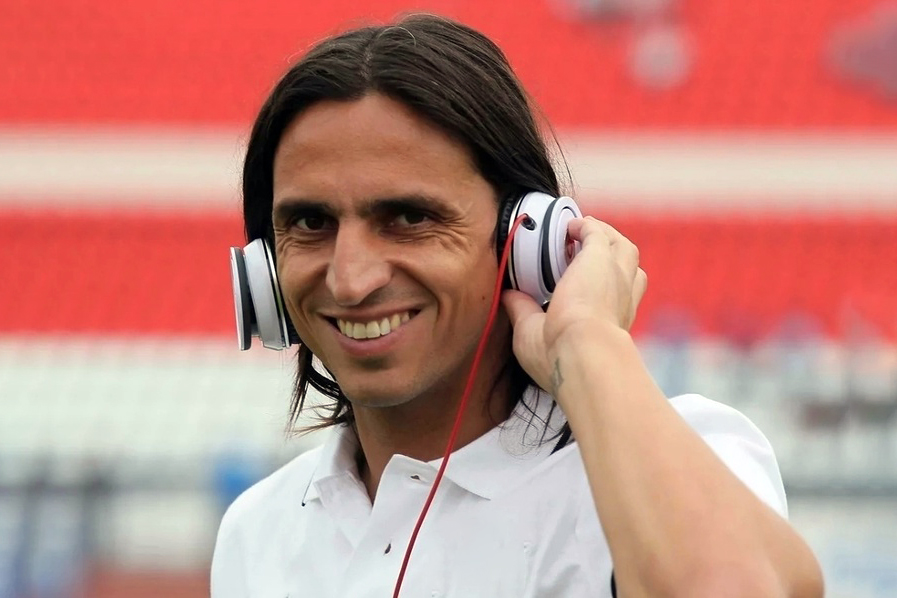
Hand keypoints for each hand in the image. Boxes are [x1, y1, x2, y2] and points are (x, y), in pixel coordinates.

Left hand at [501, 217, 646, 392]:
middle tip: (588, 247)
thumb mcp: (533, 332)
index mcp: (611, 321)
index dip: (607, 282)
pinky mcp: (602, 257)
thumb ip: (523, 310)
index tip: (587, 276)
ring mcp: (616, 277)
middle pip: (629, 266)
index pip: (620, 295)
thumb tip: (509, 296)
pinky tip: (570, 226)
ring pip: (622, 247)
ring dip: (604, 235)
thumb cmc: (559, 355)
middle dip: (613, 253)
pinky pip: (597, 232)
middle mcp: (621, 299)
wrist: (580, 350)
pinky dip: (585, 225)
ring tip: (581, 230)